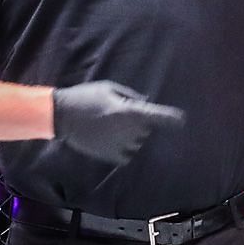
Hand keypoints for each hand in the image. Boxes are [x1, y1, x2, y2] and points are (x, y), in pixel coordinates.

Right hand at [52, 81, 184, 165]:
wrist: (62, 116)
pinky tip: (112, 139)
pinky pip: (126, 155)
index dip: (170, 118)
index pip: (156, 115)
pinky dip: (124, 148)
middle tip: (118, 113)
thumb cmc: (85, 97)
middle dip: (139, 122)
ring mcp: (120, 145)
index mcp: (129, 112)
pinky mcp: (110, 156)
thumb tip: (145, 104)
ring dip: (131, 135)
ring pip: (137, 142)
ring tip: (111, 126)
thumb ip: (130, 96)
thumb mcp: (109, 88)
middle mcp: (128, 130)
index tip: (181, 120)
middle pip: (146, 129)